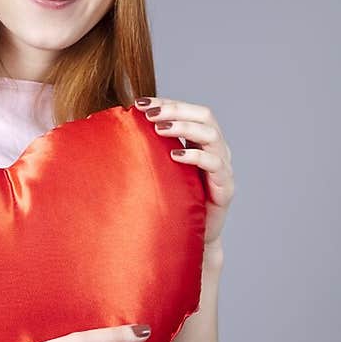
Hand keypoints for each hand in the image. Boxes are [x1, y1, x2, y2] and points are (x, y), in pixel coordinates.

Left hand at [136, 95, 234, 252]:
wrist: (193, 238)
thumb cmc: (175, 203)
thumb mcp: (161, 171)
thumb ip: (150, 151)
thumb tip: (115, 132)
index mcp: (202, 141)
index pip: (189, 111)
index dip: (167, 103)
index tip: (140, 104)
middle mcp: (216, 150)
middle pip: (204, 116)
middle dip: (175, 110)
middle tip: (149, 114)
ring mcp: (223, 167)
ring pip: (211, 136)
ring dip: (184, 127)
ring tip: (160, 129)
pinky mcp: (225, 187)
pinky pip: (214, 165)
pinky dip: (194, 156)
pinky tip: (175, 156)